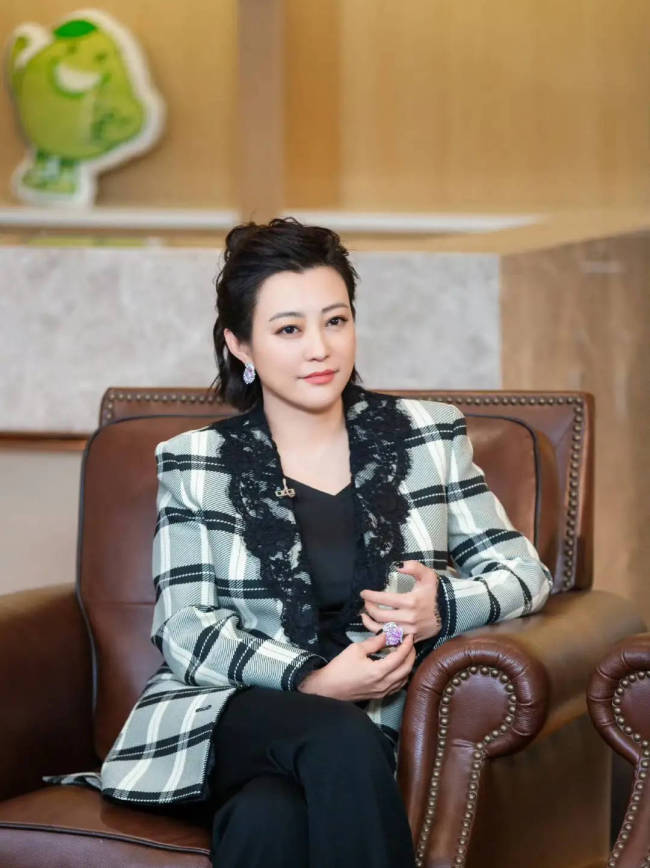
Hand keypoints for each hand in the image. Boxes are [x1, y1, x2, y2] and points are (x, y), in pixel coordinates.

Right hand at [297, 632, 415, 701]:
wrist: (328, 688)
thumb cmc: (340, 667)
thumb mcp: (356, 649)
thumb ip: (375, 642)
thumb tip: (388, 634)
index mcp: (379, 671)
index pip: (400, 656)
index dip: (407, 645)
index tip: (409, 635)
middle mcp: (384, 684)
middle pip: (407, 668)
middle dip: (411, 654)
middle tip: (409, 643)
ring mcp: (383, 692)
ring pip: (404, 679)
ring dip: (408, 665)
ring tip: (405, 654)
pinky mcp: (379, 696)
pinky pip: (397, 686)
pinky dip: (402, 676)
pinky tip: (399, 668)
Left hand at [360, 560, 441, 642]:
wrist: (450, 612)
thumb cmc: (435, 593)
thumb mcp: (428, 575)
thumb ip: (414, 567)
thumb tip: (398, 565)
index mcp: (411, 601)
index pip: (384, 599)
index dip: (371, 596)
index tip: (363, 593)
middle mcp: (409, 618)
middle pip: (380, 615)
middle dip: (369, 607)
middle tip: (365, 601)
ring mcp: (410, 630)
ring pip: (383, 630)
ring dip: (370, 623)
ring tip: (364, 615)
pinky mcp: (411, 639)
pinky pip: (391, 639)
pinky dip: (380, 634)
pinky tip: (375, 627)